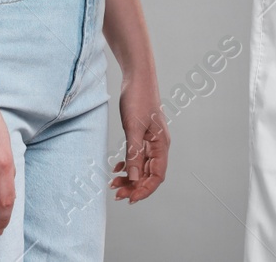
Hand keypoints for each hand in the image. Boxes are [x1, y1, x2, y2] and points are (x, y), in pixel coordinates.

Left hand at [111, 76, 168, 202]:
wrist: (137, 76)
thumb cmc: (138, 98)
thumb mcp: (133, 128)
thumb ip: (134, 154)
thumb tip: (133, 179)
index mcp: (161, 145)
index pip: (157, 176)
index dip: (144, 190)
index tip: (129, 199)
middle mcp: (159, 145)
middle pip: (149, 174)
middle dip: (134, 186)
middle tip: (116, 193)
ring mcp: (151, 140)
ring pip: (142, 166)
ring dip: (129, 177)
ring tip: (113, 184)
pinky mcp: (143, 134)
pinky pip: (137, 156)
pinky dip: (128, 164)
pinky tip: (117, 168)